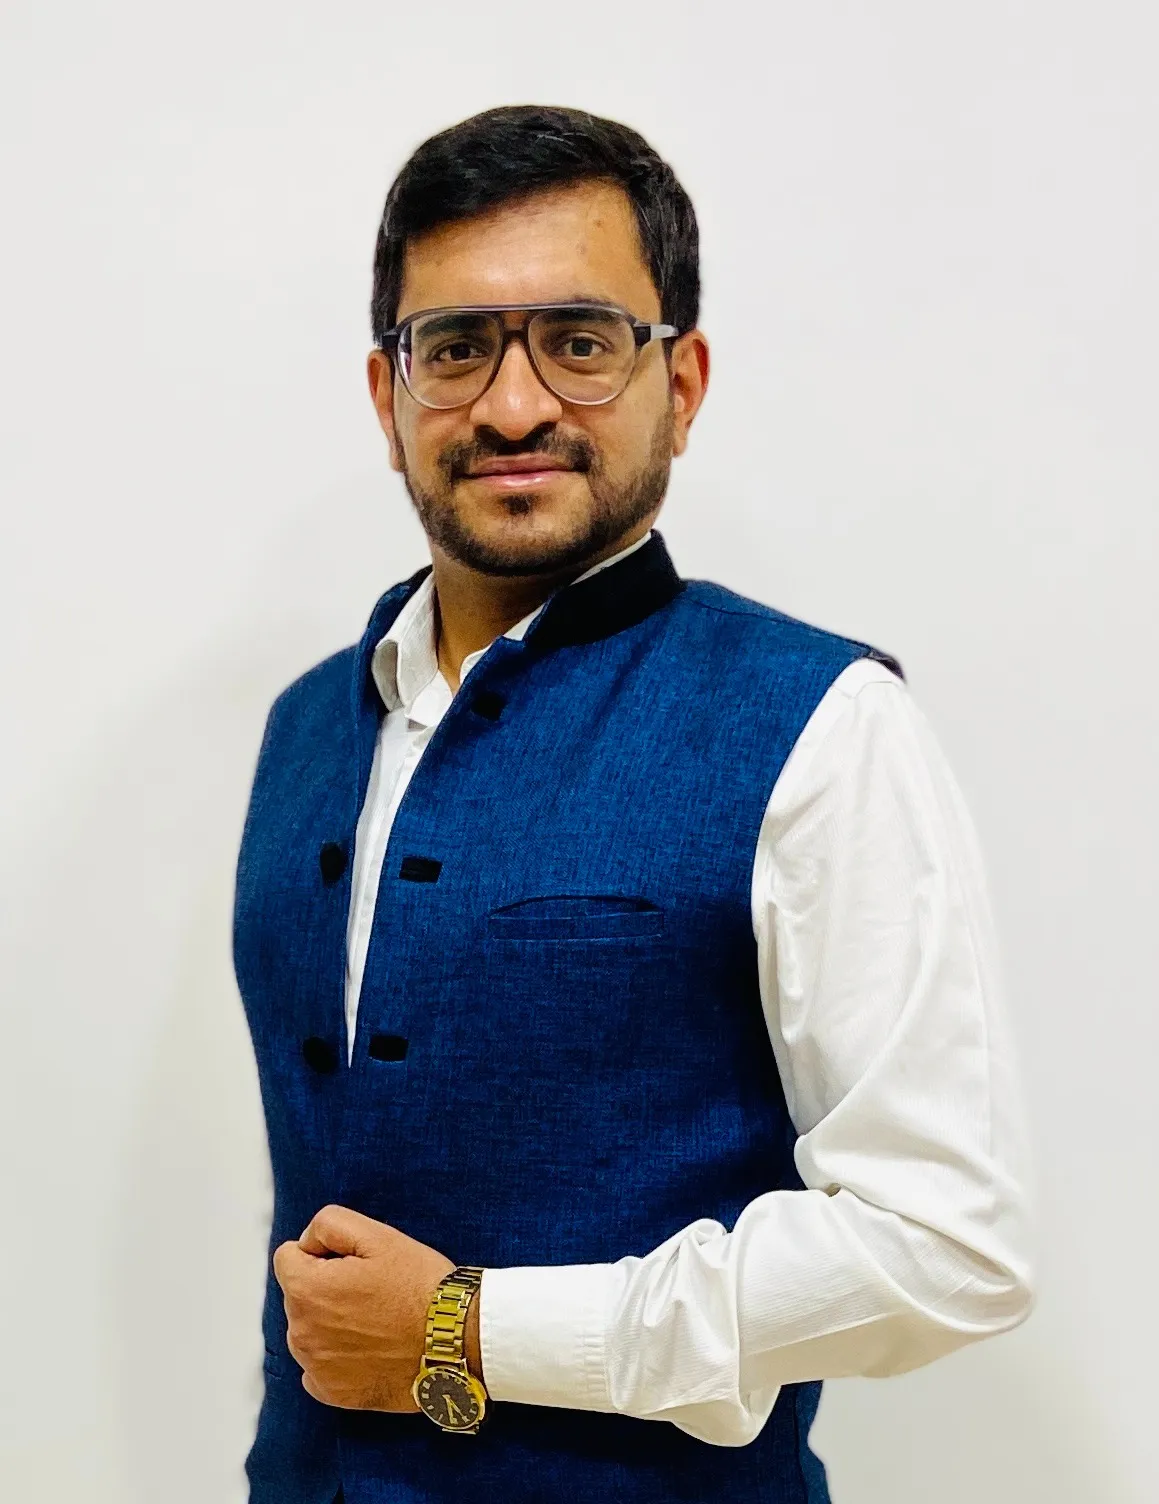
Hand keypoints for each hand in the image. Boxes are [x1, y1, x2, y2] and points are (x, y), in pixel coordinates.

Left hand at [272, 1204, 473, 1411]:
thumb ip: (329, 1225)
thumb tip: (305, 1242)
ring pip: (308, 1329)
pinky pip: (319, 1366)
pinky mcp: (332, 1394)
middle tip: (373, 1289)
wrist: (455, 1341)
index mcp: (306, 1291)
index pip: (287, 1257)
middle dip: (325, 1286)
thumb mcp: (379, 1236)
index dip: (321, 1252)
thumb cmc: (420, 1287)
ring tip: (376, 1319)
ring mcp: (315, 1368)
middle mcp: (301, 1333)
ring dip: (330, 1321)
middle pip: (299, 1294)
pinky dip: (338, 1356)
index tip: (353, 1262)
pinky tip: (371, 1347)